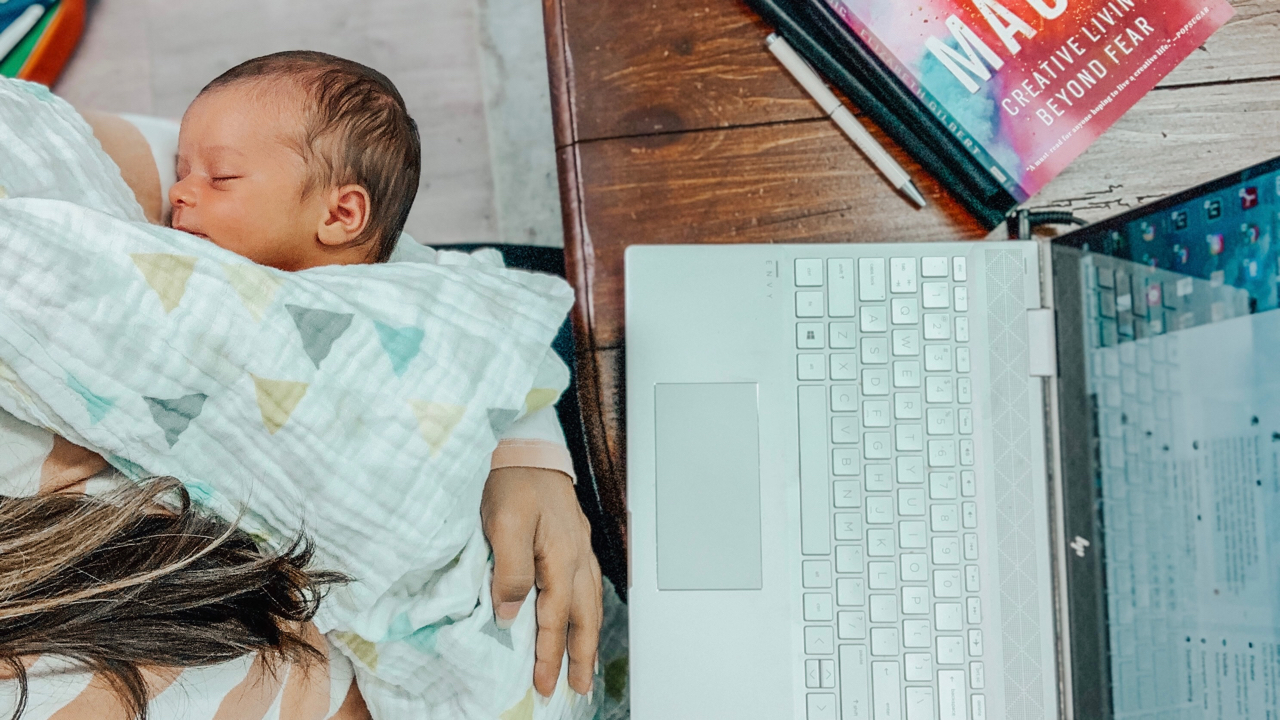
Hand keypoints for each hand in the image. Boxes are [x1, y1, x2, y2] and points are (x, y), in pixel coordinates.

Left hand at [481, 466, 601, 696]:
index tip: (544, 683)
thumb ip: (510, 571)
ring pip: (590, 604)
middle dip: (580, 657)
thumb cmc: (514, 480)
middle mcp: (576, 556)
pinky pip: (587, 587)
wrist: (528, 446)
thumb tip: (512, 614)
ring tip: (584, 666)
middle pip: (584, 617)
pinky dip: (588, 612)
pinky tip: (583, 619)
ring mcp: (579, 548)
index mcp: (560, 556)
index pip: (555, 616)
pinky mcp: (574, 540)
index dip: (548, 653)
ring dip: (587, 639)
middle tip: (577, 689)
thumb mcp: (503, 524)